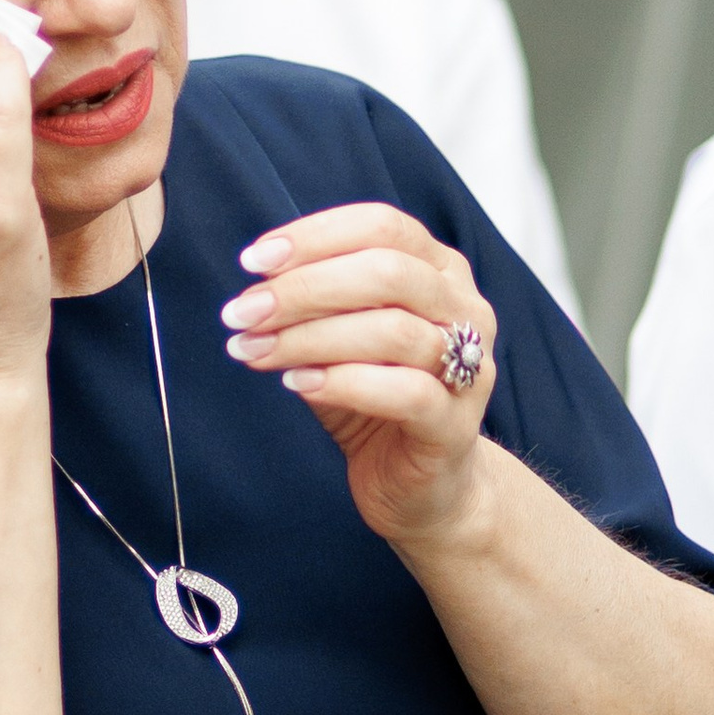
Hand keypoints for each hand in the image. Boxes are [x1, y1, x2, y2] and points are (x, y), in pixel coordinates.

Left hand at [222, 204, 495, 548]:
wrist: (423, 489)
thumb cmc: (377, 402)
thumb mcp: (339, 340)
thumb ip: (314, 307)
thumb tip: (255, 286)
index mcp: (440, 271)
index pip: (382, 226)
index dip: (315, 236)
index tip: (252, 260)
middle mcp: (466, 309)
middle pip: (387, 271)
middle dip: (303, 287)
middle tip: (243, 311)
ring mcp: (470, 367)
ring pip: (393, 330)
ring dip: (310, 337)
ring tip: (255, 350)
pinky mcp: (456, 426)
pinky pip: (405, 392)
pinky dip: (343, 382)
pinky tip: (298, 384)